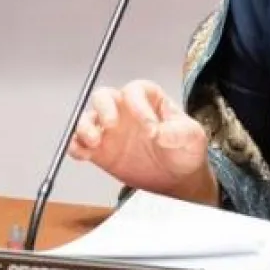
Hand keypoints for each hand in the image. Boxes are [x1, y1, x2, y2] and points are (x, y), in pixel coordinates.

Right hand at [67, 79, 211, 200]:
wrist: (178, 178)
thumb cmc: (185, 150)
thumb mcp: (193, 138)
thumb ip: (179, 132)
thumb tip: (161, 132)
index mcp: (150, 100)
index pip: (137, 91)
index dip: (139, 105)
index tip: (151, 129)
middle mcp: (126, 111)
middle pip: (104, 96)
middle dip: (103, 107)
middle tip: (111, 125)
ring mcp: (111, 131)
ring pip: (87, 118)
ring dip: (85, 127)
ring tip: (95, 142)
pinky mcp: (100, 152)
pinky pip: (79, 144)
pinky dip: (76, 147)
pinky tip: (84, 154)